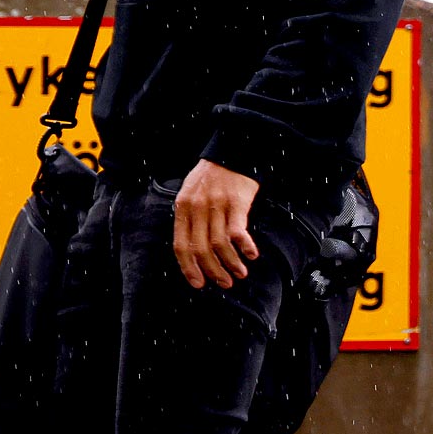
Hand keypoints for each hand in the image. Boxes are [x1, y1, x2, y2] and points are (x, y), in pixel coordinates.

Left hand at [173, 159, 259, 289]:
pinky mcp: (236, 201)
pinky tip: (251, 254)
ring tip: (240, 273)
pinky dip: (244, 246)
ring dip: (230, 263)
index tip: (199, 283)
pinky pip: (238, 231)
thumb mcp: (190, 192)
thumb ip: (189, 217)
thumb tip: (191, 248)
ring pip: (219, 244)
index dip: (189, 268)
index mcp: (183, 207)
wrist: (232, 150)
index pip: (181, 245)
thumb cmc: (212, 174)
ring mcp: (216, 204)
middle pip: (201, 249)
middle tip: (225, 283)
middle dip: (213, 271)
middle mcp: (197, 207)